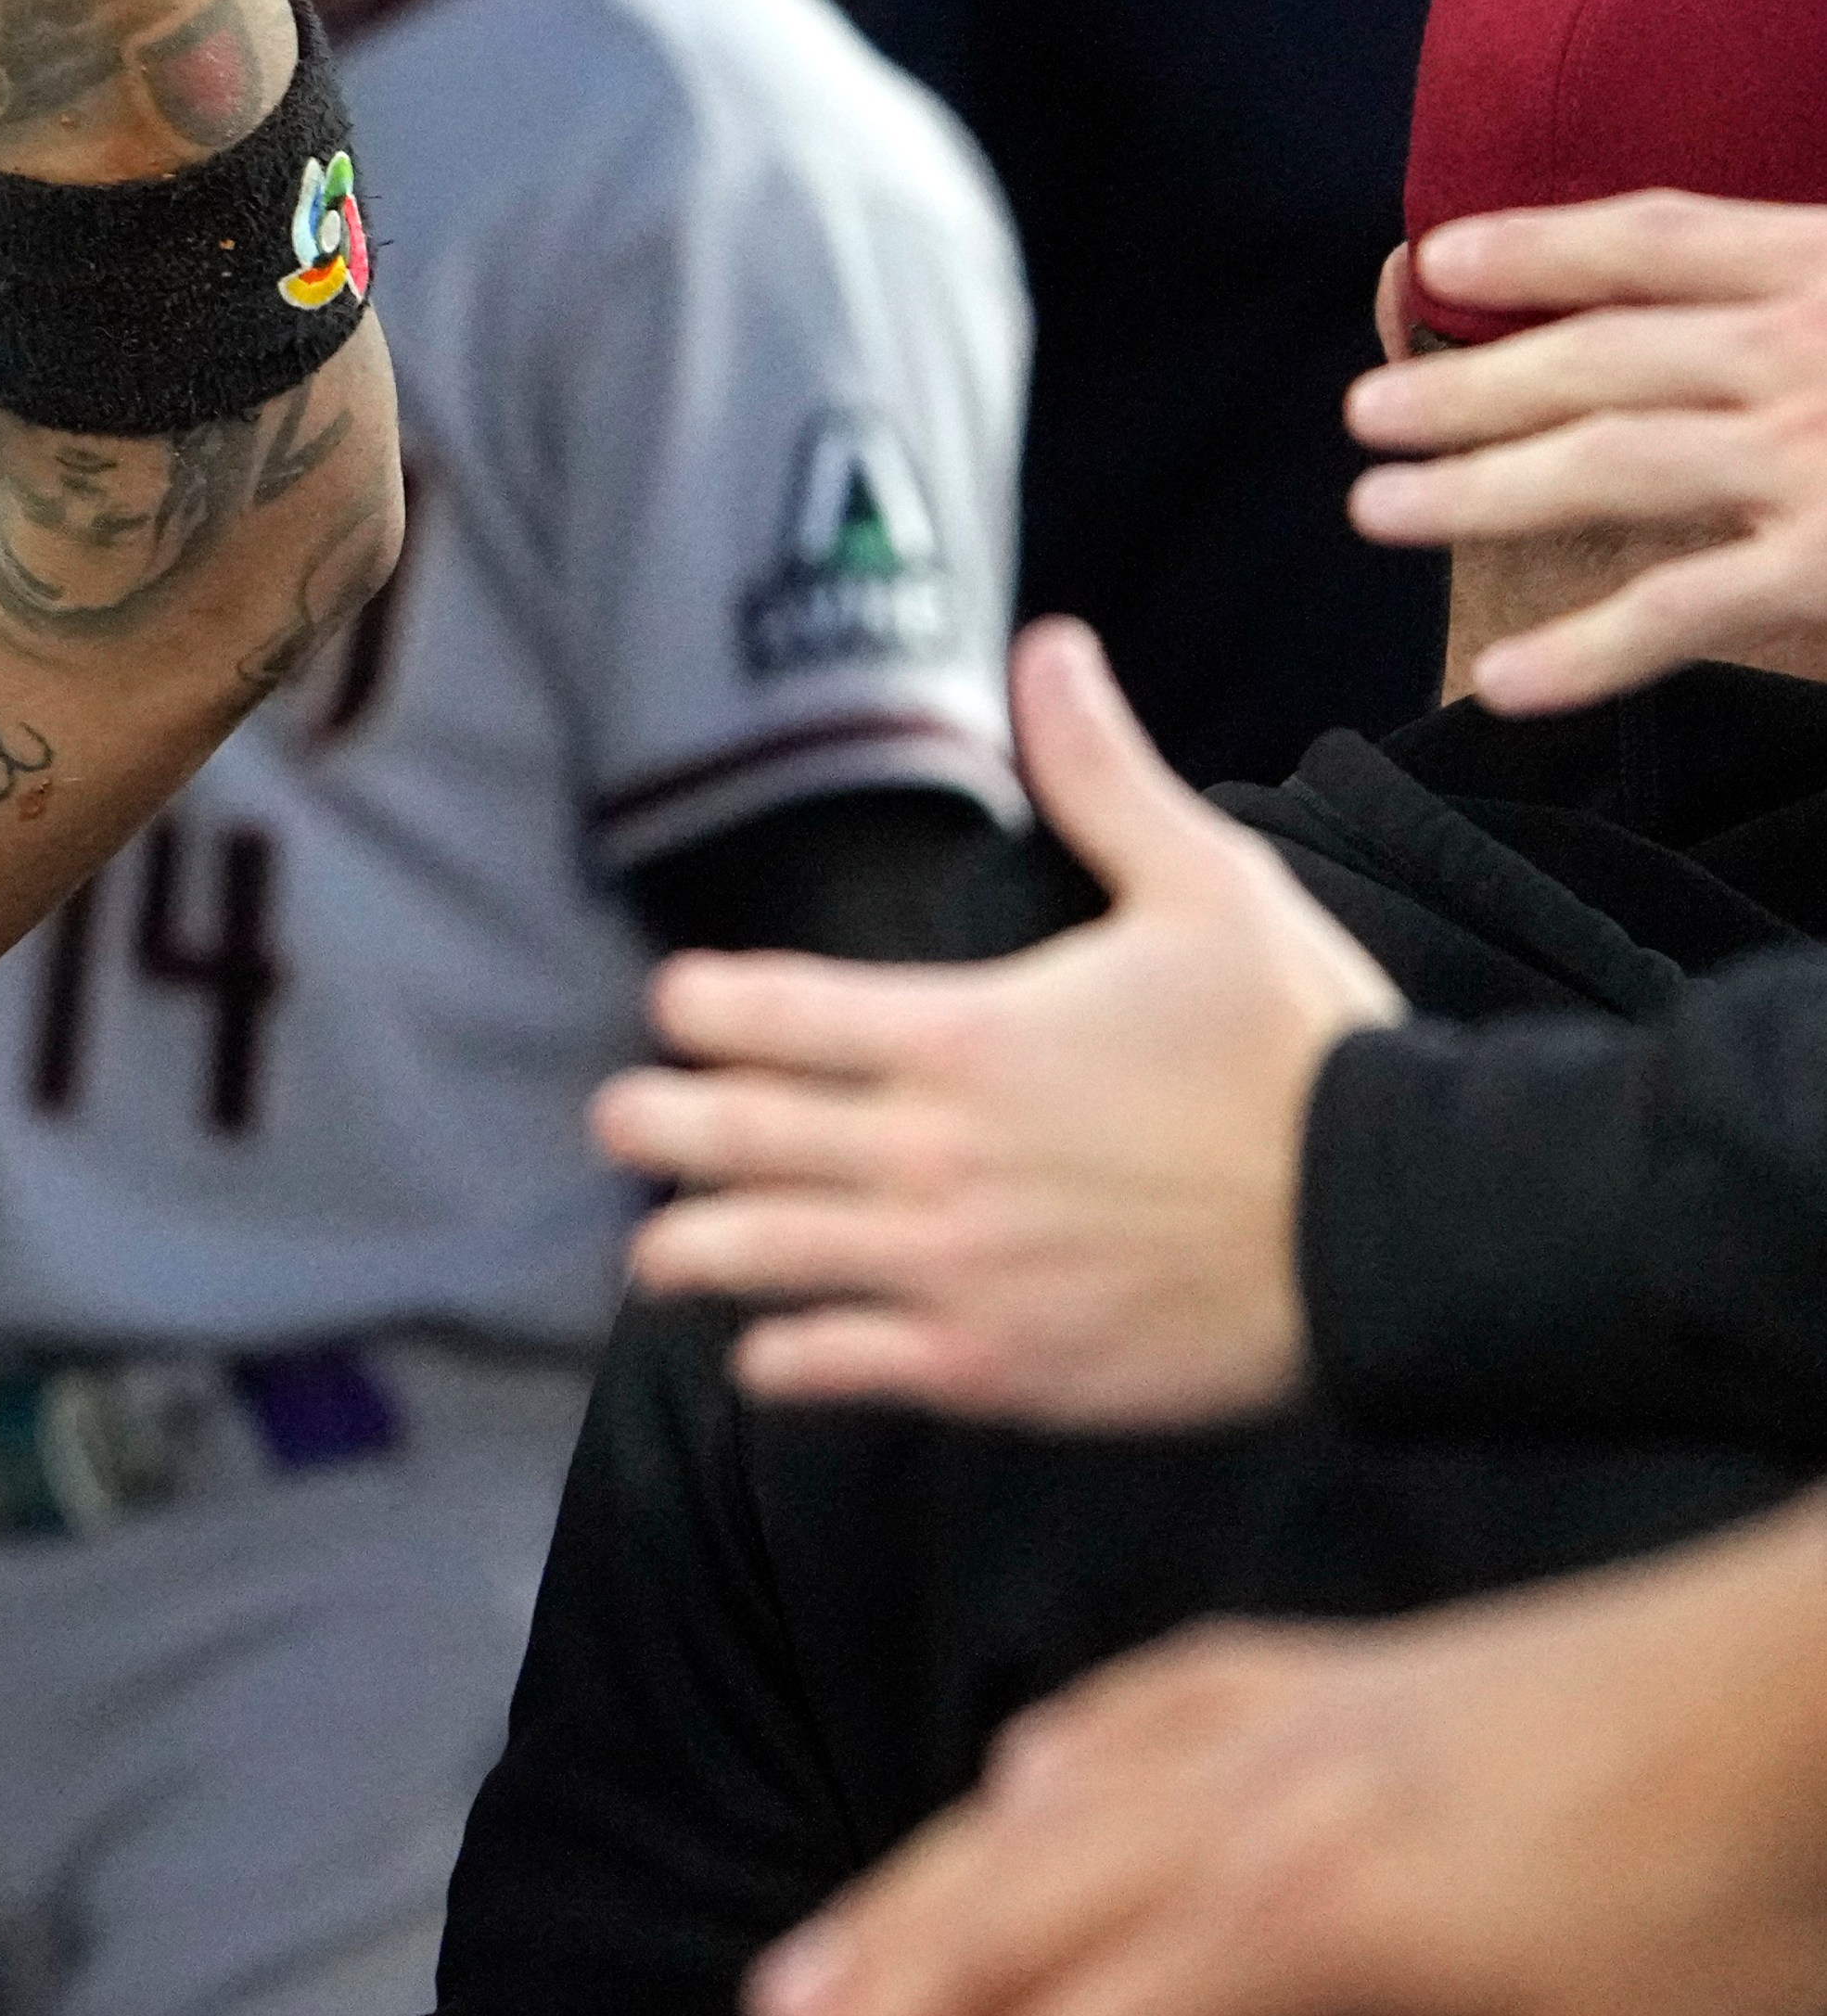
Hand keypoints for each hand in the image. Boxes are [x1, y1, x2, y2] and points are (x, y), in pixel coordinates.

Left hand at [595, 620, 1397, 1425]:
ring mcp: (955, 1267)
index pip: (768, 1011)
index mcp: (966, 1035)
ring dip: (690, 1249)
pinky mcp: (996, 1364)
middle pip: (732, 1135)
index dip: (700, 1008)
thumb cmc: (1303, 1051)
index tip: (673, 1008)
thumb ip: (1104, 776)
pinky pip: (846, 1368)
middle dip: (654, 1124)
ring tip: (654, 1251)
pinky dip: (787, 1362)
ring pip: (763, 1257)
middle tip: (616, 1121)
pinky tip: (764, 1356)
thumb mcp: (1211, 885)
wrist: (1399, 1228)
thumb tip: (1050, 647)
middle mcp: (933, 1153)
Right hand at [709, 1501, 1826, 2015]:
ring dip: (901, 1902)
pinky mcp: (1327, 1667)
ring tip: (800, 1977)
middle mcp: (1227, 1814)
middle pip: (990, 1932)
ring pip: (1026, 1817)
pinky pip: (1132, 1707)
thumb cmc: (1731, 1905)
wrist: (1819, 1682)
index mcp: (1283, 1933)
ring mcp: (1265, 1724)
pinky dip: (1050, 1758)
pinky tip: (1011, 1780)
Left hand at [1344, 192, 1826, 709]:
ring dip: (1478, 489)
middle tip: (1365, 414)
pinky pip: (1686, 606)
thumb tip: (1712, 324)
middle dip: (1468, 385)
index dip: (1538, 248)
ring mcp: (1815, 453)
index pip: (1656, 241)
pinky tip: (1503, 683)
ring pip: (1608, 465)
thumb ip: (1800, 304)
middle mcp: (1806, 347)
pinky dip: (1589, 648)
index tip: (1438, 261)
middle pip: (1600, 357)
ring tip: (1375, 508)